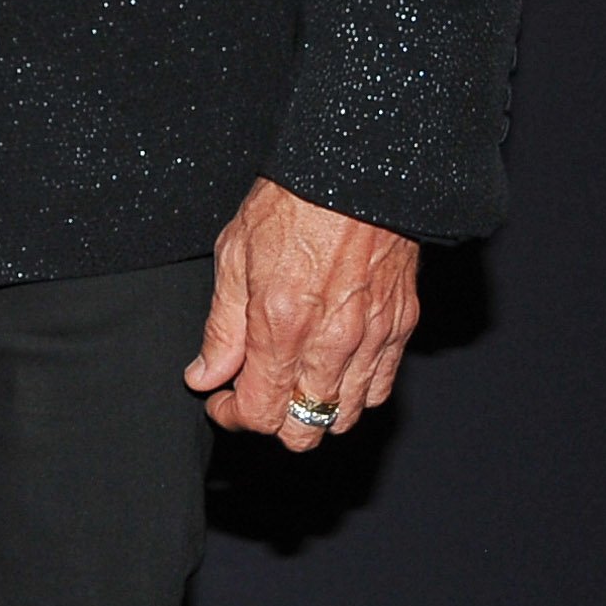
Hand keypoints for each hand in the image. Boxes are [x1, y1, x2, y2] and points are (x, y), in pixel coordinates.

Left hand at [185, 178, 421, 446]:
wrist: (352, 175)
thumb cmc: (291, 206)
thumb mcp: (234, 256)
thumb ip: (221, 327)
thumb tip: (205, 375)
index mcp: (281, 328)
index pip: (260, 412)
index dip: (233, 416)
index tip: (220, 401)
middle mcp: (329, 345)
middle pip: (305, 431)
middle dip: (273, 423)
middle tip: (252, 395)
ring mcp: (371, 342)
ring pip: (345, 417)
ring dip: (313, 412)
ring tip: (290, 382)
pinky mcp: (400, 330)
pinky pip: (380, 389)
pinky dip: (353, 394)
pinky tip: (331, 372)